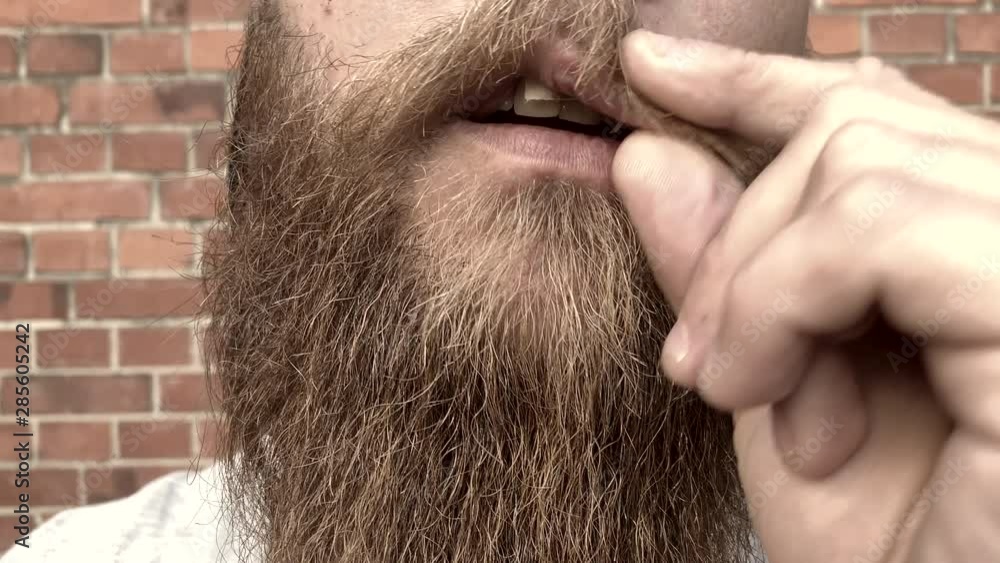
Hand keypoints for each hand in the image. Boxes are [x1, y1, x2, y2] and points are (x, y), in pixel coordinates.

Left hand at [612, 30, 999, 562]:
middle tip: (699, 364)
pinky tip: (764, 395)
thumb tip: (647, 155)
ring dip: (758, 286)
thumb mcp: (767, 388)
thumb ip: (721, 271)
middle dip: (741, 241)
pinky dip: (782, 303)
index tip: (647, 66)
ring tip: (740, 393)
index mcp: (974, 242)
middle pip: (853, 134)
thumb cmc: (873, 538)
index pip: (872, 113)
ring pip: (859, 168)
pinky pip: (875, 228)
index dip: (756, 80)